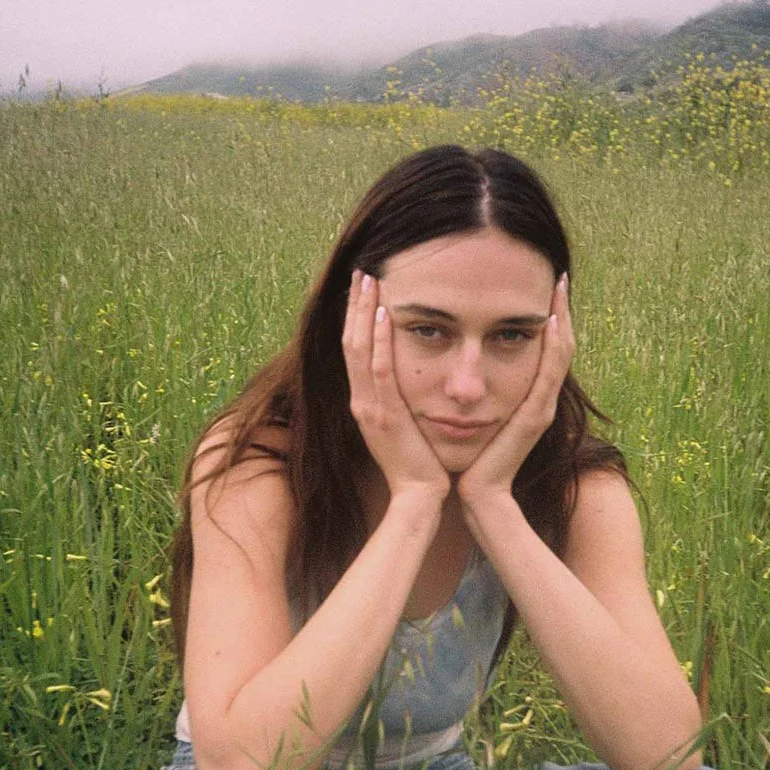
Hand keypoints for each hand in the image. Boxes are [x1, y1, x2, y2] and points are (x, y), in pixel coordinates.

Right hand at [342, 270, 450, 502]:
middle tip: (361, 272)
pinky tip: (382, 313)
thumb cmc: (418, 465)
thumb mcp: (402, 428)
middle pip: (350, 342)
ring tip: (368, 280)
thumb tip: (402, 382)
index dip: (355, 318)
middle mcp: (361, 401)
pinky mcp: (386, 414)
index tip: (362, 290)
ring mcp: (370, 407)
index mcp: (364, 403)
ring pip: (359, 349)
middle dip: (354, 305)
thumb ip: (397, 404)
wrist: (418, 497)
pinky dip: (377, 339)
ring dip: (362, 312)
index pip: (354, 351)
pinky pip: (379, 369)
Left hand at [456, 274, 574, 510]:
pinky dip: (554, 346)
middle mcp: (543, 398)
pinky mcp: (537, 416)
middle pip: (560, 345)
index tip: (545, 287)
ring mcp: (543, 406)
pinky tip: (551, 321)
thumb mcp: (479, 417)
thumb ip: (480, 395)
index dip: (550, 319)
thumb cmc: (473, 458)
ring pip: (561, 353)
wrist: (480, 494)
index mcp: (530, 397)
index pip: (546, 349)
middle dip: (561, 310)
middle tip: (559, 277)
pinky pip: (550, 373)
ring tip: (559, 289)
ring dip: (562, 319)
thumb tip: (465, 371)